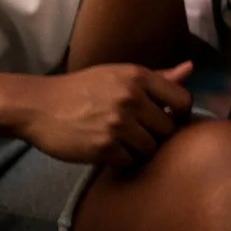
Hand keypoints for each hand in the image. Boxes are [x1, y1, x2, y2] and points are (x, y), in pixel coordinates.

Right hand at [0, 60, 193, 165]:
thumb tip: (191, 69)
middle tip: (138, 132)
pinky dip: (122, 159)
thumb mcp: (120, 75)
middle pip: (168, 129)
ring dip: (139, 149)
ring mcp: (118, 124)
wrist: (39, 106)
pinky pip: (130, 161)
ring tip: (122, 141)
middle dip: (156, 133)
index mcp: (138, 77)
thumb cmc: (83, 89)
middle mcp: (131, 98)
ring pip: (151, 148)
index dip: (179, 114)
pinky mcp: (104, 147)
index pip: (182, 101)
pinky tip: (109, 149)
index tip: (168, 119)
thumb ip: (158, 77)